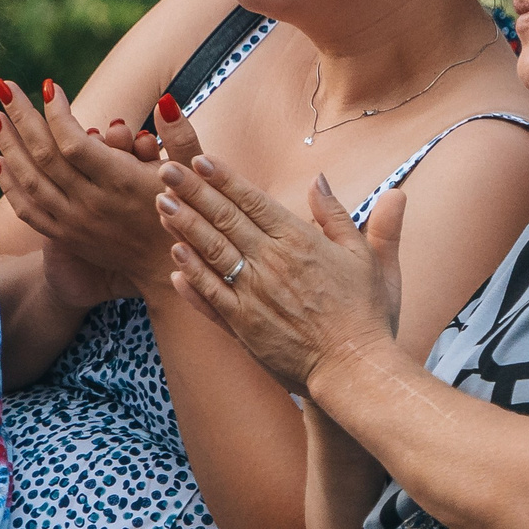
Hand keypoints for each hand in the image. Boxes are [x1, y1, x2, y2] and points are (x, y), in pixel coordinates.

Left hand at [0, 78, 182, 303]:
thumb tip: (166, 101)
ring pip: (29, 181)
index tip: (49, 86)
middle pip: (44, 156)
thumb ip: (181, 136)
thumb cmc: (185, 213)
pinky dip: (8, 184)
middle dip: (20, 117)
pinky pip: (27, 210)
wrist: (168, 268)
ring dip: (7, 145)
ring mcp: (75, 223)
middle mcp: (93, 203)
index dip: (57, 112)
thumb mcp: (191, 174)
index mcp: (122, 183)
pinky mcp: (66, 236)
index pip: (74, 143)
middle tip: (4, 87)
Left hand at [153, 156, 402, 395]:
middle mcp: (271, 263)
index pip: (254, 201)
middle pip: (225, 219)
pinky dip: (191, 274)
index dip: (225, 178)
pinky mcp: (243, 326)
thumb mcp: (367, 257)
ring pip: (211, 252)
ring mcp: (253, 295)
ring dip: (184, 226)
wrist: (355, 369)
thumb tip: (320, 179)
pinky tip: (175, 256)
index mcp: (300, 242)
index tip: (201, 159)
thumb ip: (339, 216)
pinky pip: (210, 295)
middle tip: (166, 169)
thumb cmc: (367, 315)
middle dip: (193, 191)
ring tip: (161, 202)